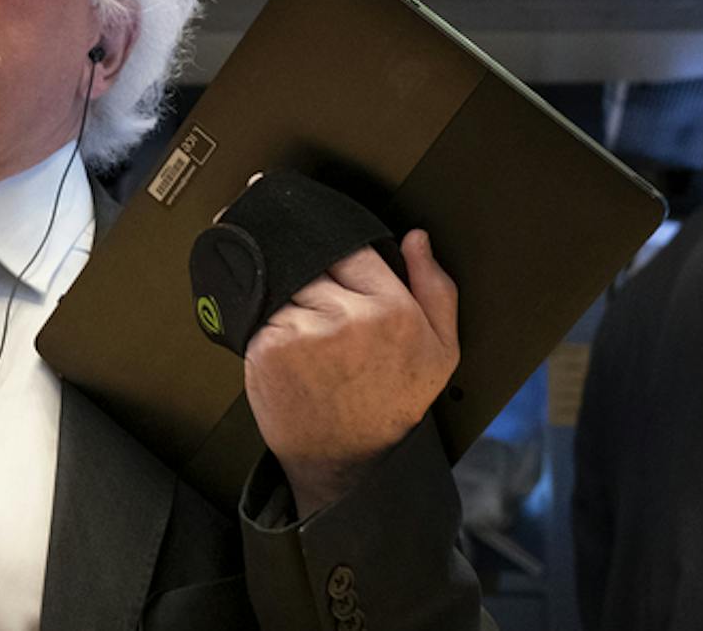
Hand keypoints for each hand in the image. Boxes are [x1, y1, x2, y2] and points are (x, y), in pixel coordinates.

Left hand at [243, 230, 458, 514]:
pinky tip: (288, 348)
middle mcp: (347, 317)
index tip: (338, 272)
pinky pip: (261, 311)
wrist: (350, 464)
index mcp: (394, 310)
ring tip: (307, 331)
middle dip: (314, 274)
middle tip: (320, 304)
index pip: (355, 247)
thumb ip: (436, 288)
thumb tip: (417, 238)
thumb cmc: (393, 405)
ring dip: (290, 298)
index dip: (343, 257)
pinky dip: (268, 322)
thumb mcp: (441, 351)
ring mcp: (303, 330)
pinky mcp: (267, 347)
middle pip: (315, 260)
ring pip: (285, 283)